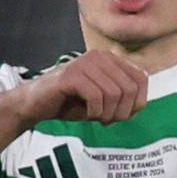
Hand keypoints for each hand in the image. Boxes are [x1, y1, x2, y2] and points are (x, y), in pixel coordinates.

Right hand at [8, 47, 146, 127]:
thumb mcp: (103, 99)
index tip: (121, 115)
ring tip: (98, 118)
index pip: (141, 78)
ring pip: (114, 93)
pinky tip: (88, 115)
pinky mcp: (71, 75)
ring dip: (108, 113)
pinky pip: (96, 96)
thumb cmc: (70, 102)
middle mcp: (99, 56)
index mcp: (110, 59)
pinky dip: (95, 112)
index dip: (137, 102)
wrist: (35, 104)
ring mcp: (85, 63)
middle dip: (122, 111)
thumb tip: (140, 104)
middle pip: (130, 87)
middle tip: (108, 121)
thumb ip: (122, 98)